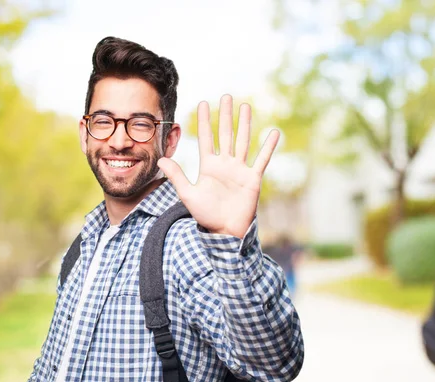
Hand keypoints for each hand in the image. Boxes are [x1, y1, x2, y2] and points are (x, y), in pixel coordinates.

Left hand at [158, 94, 279, 238]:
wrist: (224, 231)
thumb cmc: (206, 215)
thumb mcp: (188, 194)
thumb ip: (177, 176)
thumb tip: (160, 159)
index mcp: (209, 166)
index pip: (206, 138)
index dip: (204, 121)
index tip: (202, 103)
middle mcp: (225, 164)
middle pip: (225, 134)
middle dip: (225, 115)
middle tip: (226, 96)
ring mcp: (240, 170)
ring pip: (242, 141)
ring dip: (244, 124)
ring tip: (245, 106)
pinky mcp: (252, 178)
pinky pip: (261, 160)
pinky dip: (268, 147)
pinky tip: (273, 133)